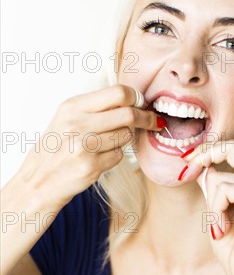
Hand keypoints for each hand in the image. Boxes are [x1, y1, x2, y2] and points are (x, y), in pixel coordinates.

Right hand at [16, 84, 164, 206]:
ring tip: (106, 144)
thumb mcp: (68, 118)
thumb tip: (135, 100)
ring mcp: (84, 146)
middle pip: (128, 114)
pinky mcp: (91, 167)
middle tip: (154, 122)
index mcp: (72, 106)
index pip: (118, 92)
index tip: (143, 104)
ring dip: (124, 139)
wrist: (38, 181)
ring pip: (126, 136)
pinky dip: (115, 156)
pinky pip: (119, 155)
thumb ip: (97, 107)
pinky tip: (99, 158)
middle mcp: (77, 124)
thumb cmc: (57, 148)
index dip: (137, 98)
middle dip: (146, 118)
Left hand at [180, 139, 233, 274]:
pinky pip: (224, 190)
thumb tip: (199, 164)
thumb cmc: (232, 247)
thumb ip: (212, 186)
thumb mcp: (216, 208)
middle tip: (188, 172)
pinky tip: (224, 227)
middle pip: (231, 147)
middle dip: (204, 157)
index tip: (188, 162)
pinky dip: (216, 210)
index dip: (208, 149)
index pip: (233, 147)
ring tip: (219, 225)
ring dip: (210, 204)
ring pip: (219, 177)